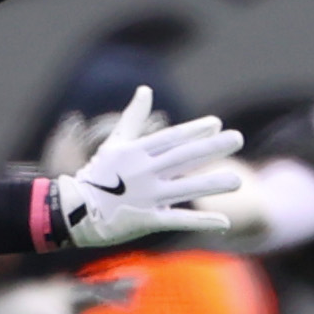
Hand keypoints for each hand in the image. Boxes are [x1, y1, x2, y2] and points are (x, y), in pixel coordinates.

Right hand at [48, 87, 242, 248]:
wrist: (75, 211)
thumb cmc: (97, 175)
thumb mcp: (114, 143)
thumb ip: (133, 117)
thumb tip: (145, 89)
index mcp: (136, 152)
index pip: (171, 138)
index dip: (194, 131)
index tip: (217, 124)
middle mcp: (144, 172)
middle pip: (184, 158)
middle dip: (212, 148)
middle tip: (238, 139)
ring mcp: (146, 197)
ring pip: (185, 189)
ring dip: (212, 184)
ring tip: (238, 181)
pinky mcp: (146, 220)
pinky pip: (177, 220)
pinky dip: (201, 221)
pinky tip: (224, 223)